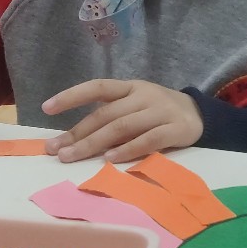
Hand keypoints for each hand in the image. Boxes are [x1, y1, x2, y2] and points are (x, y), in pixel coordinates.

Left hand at [42, 79, 203, 163]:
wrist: (200, 115)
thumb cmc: (157, 112)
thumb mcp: (134, 105)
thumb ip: (110, 117)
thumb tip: (72, 138)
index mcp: (129, 87)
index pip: (97, 87)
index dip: (72, 96)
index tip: (46, 108)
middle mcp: (143, 96)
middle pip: (106, 115)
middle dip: (78, 133)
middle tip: (56, 150)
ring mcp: (160, 111)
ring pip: (122, 127)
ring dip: (95, 143)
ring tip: (73, 156)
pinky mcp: (175, 129)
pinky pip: (148, 140)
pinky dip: (128, 150)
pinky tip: (109, 160)